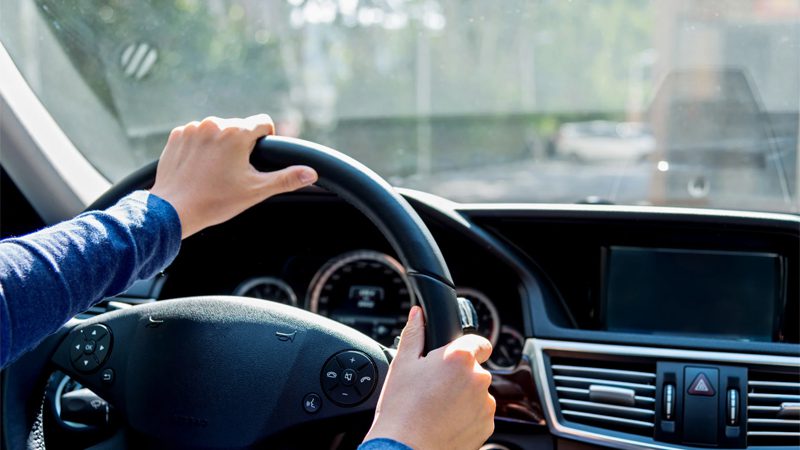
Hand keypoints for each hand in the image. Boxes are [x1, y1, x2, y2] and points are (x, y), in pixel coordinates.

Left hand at [149, 115, 317, 237]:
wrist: (174, 210)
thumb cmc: (216, 201)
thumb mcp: (256, 191)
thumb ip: (286, 178)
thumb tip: (311, 173)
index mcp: (236, 132)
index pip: (263, 122)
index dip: (265, 140)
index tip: (257, 158)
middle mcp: (214, 124)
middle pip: (239, 128)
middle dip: (241, 145)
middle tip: (234, 172)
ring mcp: (192, 128)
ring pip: (217, 131)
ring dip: (220, 145)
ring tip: (214, 171)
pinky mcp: (176, 136)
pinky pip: (196, 135)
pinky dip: (200, 148)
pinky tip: (198, 168)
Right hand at [364, 306, 495, 449]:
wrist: (405, 449)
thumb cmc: (402, 409)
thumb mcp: (402, 364)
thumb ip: (414, 334)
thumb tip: (418, 314)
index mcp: (459, 358)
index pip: (479, 342)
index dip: (466, 347)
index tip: (453, 358)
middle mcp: (478, 378)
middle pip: (474, 369)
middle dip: (458, 375)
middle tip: (434, 387)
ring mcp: (485, 404)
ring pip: (477, 393)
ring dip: (464, 396)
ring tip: (437, 408)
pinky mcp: (487, 426)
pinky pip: (479, 414)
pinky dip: (467, 417)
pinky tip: (445, 422)